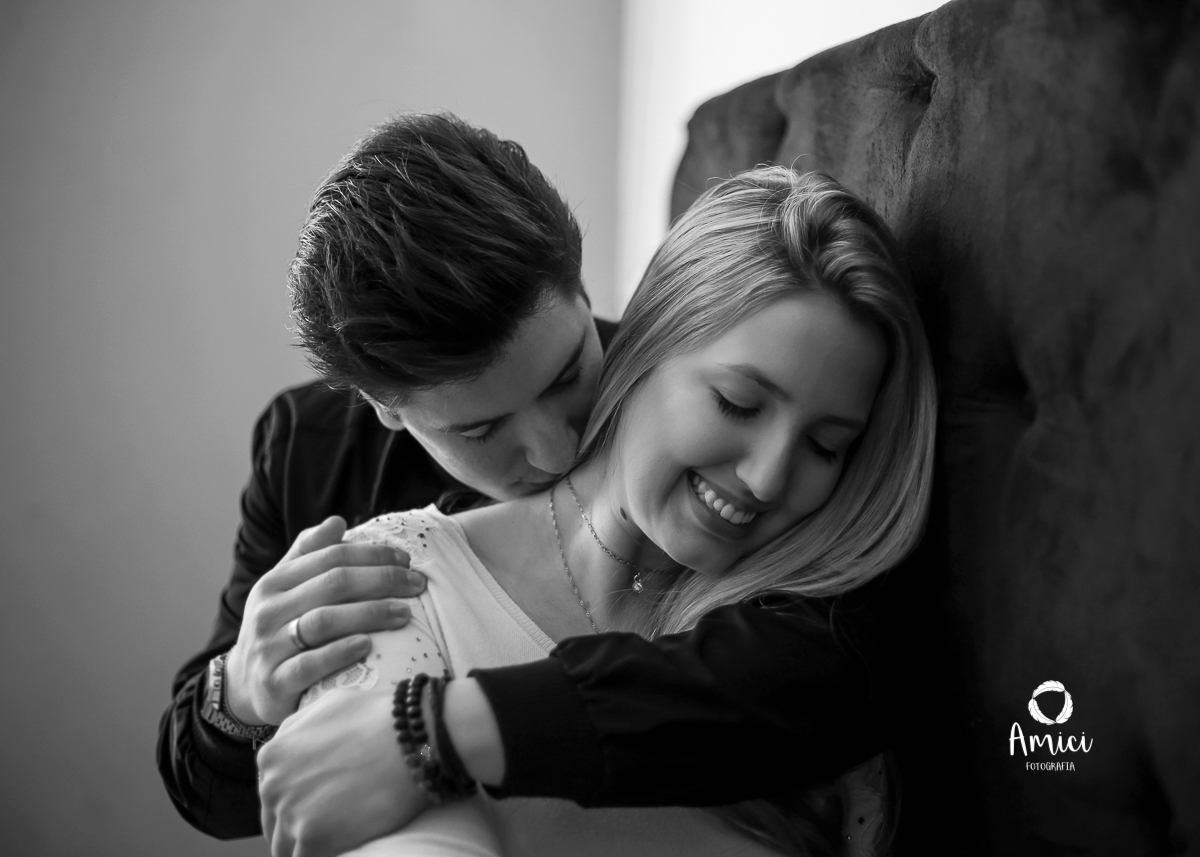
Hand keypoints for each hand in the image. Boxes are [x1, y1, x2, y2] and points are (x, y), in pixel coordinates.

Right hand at [225, 516, 425, 725]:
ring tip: (404, 613)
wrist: (246, 686)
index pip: (329, 557)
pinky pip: (309, 664)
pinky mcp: (274, 682)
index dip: (372, 555)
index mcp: (274, 582)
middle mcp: (268, 610)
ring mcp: (268, 647)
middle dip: (381, 580)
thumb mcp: (284, 589)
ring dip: (370, 613)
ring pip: (323, 621)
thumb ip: (308, 554)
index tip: (406, 561)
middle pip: (332, 584)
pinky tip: (367, 646)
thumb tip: (337, 521)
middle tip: (416, 585)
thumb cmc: (278, 629)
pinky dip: (340, 653)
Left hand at [259, 689, 426, 856]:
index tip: (319, 805)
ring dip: (308, 845)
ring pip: (286, 847)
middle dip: (299, 825)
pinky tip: (342, 846)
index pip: (272, 793)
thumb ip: (297, 728)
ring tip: (337, 836)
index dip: (296, 800)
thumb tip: (289, 747)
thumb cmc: (376, 716)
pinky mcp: (313, 839)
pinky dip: (325, 856)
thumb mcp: (326, 704)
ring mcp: (291, 815)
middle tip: (331, 823)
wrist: (411, 738)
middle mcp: (272, 787)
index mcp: (272, 757)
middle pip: (275, 823)